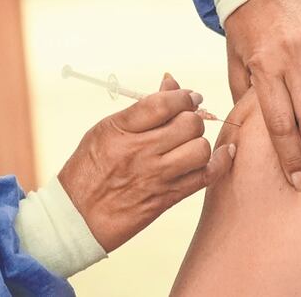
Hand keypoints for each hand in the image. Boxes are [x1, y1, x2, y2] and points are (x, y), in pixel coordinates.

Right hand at [58, 74, 234, 252]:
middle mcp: (140, 152)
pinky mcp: (167, 198)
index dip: (183, 95)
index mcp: (121, 130)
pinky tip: (222, 154)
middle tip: (185, 122)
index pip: (164, 103)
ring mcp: (156, 176)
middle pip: (188, 124)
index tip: (187, 97)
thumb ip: (141, 109)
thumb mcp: (105, 130)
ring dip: (200, 142)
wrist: (78, 217)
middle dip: (192, 118)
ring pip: (200, 148)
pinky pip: (206, 176)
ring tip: (189, 144)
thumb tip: (171, 83)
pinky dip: (220, 162)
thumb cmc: (88, 170)